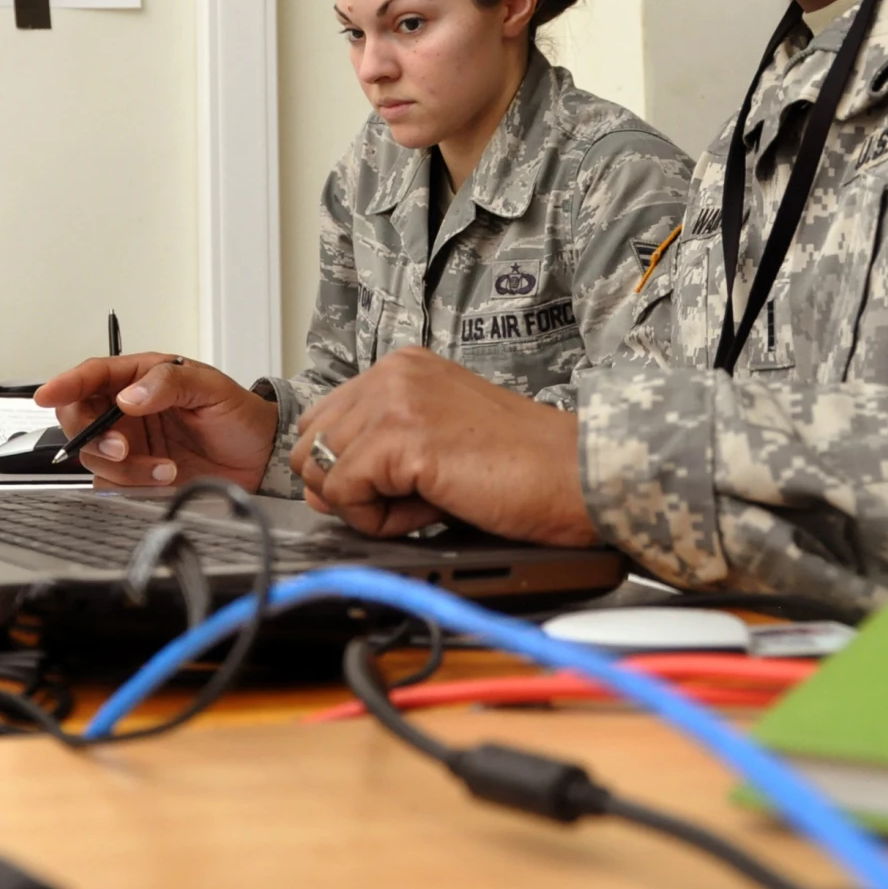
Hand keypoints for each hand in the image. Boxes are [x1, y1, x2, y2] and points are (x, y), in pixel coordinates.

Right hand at [33, 352, 277, 490]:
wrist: (258, 456)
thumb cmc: (237, 413)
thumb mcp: (210, 387)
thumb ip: (168, 384)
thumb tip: (128, 397)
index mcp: (139, 378)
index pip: (91, 376)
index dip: (65, 384)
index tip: (46, 395)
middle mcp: (126, 409)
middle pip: (79, 418)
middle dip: (93, 436)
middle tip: (124, 448)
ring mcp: (129, 443)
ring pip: (95, 456)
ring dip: (125, 467)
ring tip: (166, 468)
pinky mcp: (135, 475)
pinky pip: (111, 483)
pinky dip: (132, 485)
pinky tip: (165, 478)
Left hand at [292, 347, 598, 544]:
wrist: (576, 477)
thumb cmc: (521, 469)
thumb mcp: (435, 446)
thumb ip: (375, 457)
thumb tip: (318, 491)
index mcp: (402, 368)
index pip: (323, 421)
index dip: (347, 468)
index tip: (397, 486)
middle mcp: (392, 373)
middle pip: (310, 444)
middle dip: (348, 486)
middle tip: (410, 499)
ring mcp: (394, 400)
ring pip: (322, 471)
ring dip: (364, 505)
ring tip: (423, 504)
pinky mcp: (401, 437)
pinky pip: (345, 495)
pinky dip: (377, 520)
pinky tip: (427, 510)